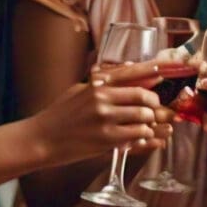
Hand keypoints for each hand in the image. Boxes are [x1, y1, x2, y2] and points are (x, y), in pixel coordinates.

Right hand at [35, 65, 163, 163]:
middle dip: (154, 103)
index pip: (131, 72)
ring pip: (143, 116)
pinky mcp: (106, 140)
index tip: (165, 68)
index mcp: (96, 84)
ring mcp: (105, 119)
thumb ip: (103, 81)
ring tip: (146, 125)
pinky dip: (143, 136)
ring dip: (149, 121)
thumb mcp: (79, 90)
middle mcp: (102, 98)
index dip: (152, 70)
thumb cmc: (59, 114)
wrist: (41, 138)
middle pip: (143, 95)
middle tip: (154, 108)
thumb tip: (129, 67)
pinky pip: (137, 135)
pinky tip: (139, 137)